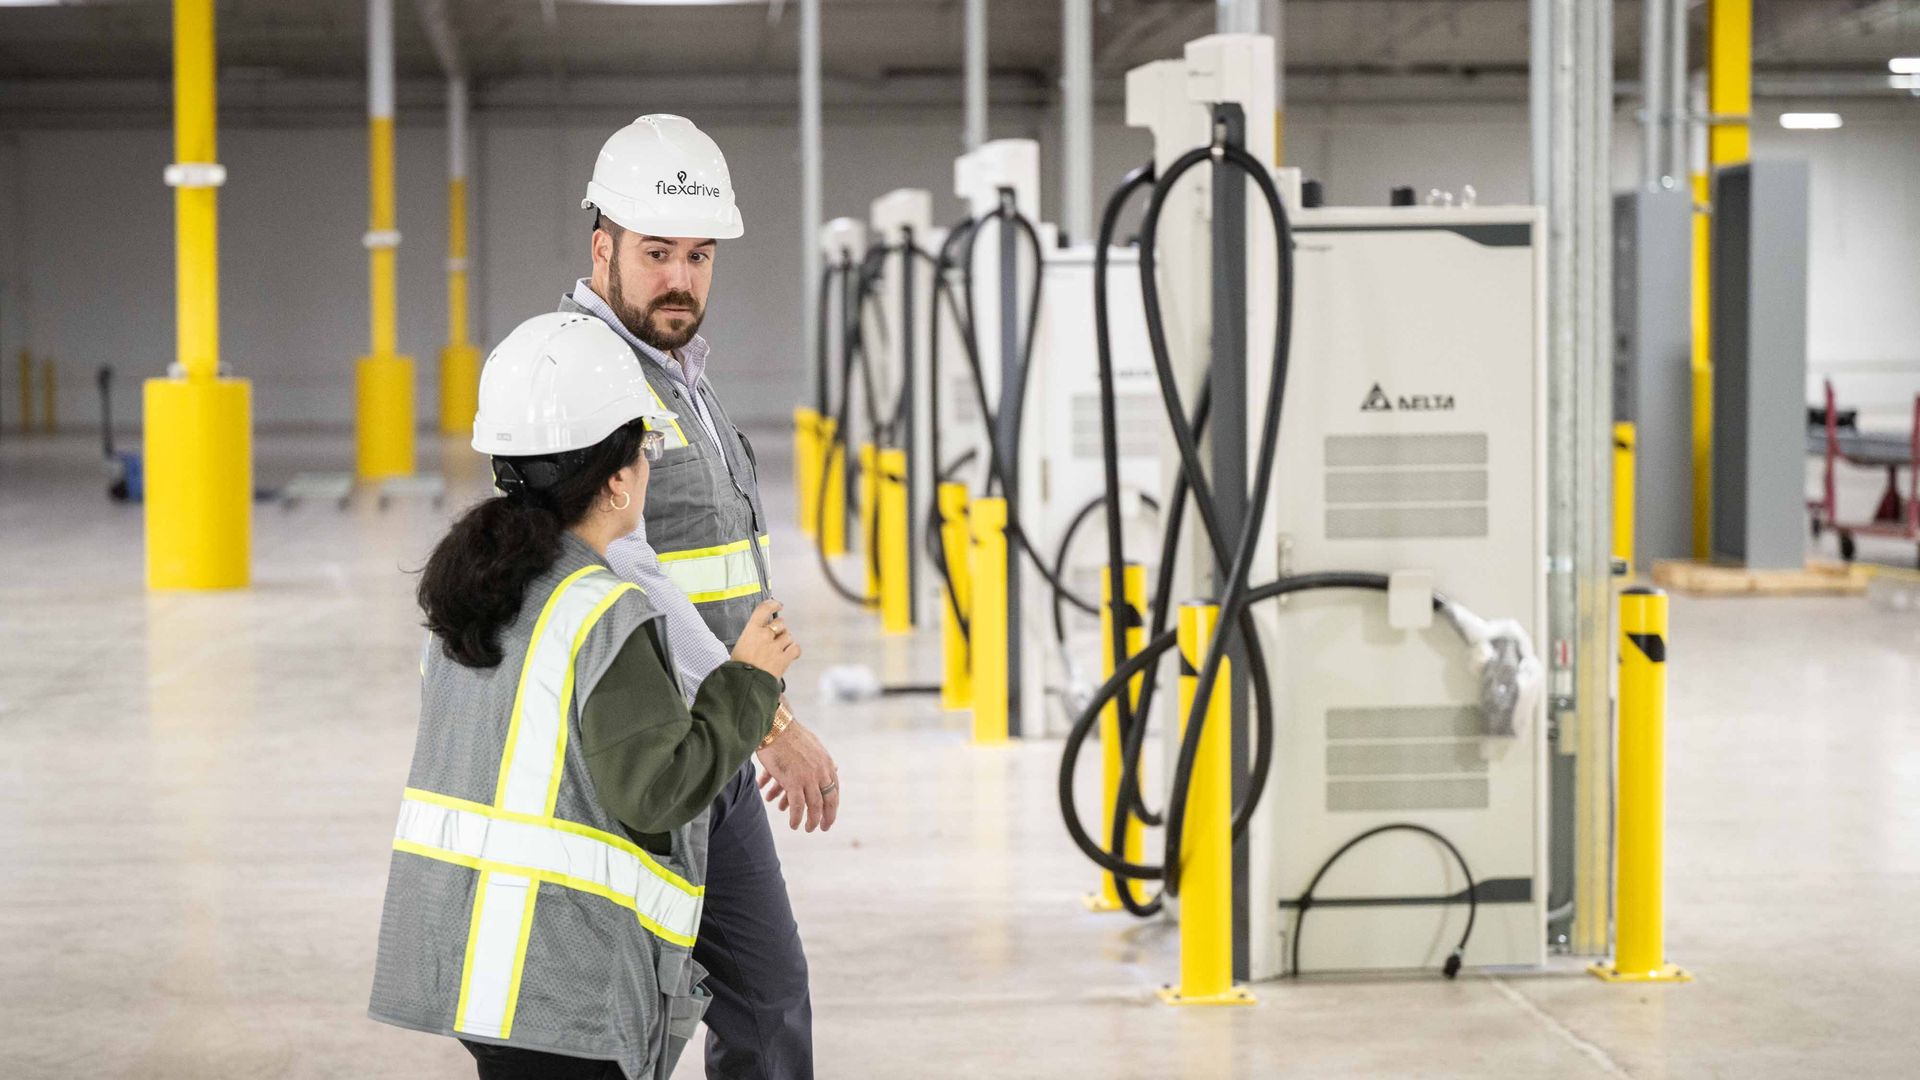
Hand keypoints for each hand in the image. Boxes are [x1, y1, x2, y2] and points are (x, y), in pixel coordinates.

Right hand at [731, 600, 799, 679]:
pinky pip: (795, 648)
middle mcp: (765, 635)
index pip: (763, 609)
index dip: (772, 604)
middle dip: (779, 629)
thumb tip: (761, 635)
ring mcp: (776, 647)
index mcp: (751, 631)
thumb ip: (752, 637)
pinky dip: (794, 650)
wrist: (744, 684)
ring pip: (788, 636)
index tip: (777, 604)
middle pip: (780, 623)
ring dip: (786, 640)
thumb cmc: (738, 668)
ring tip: (779, 649)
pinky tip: (790, 654)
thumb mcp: (740, 646)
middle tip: (775, 637)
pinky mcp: (784, 658)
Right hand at [755, 714, 838, 832]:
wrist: (776, 727)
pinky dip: (797, 818)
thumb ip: (823, 761)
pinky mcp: (793, 781)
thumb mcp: (814, 746)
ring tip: (808, 829)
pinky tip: (794, 825)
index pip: (834, 789)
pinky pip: (797, 806)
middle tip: (824, 827)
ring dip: (812, 821)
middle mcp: (821, 771)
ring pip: (814, 806)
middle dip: (827, 817)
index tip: (829, 814)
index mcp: (827, 763)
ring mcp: (808, 777)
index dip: (833, 804)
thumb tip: (834, 768)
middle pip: (829, 800)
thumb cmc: (790, 735)